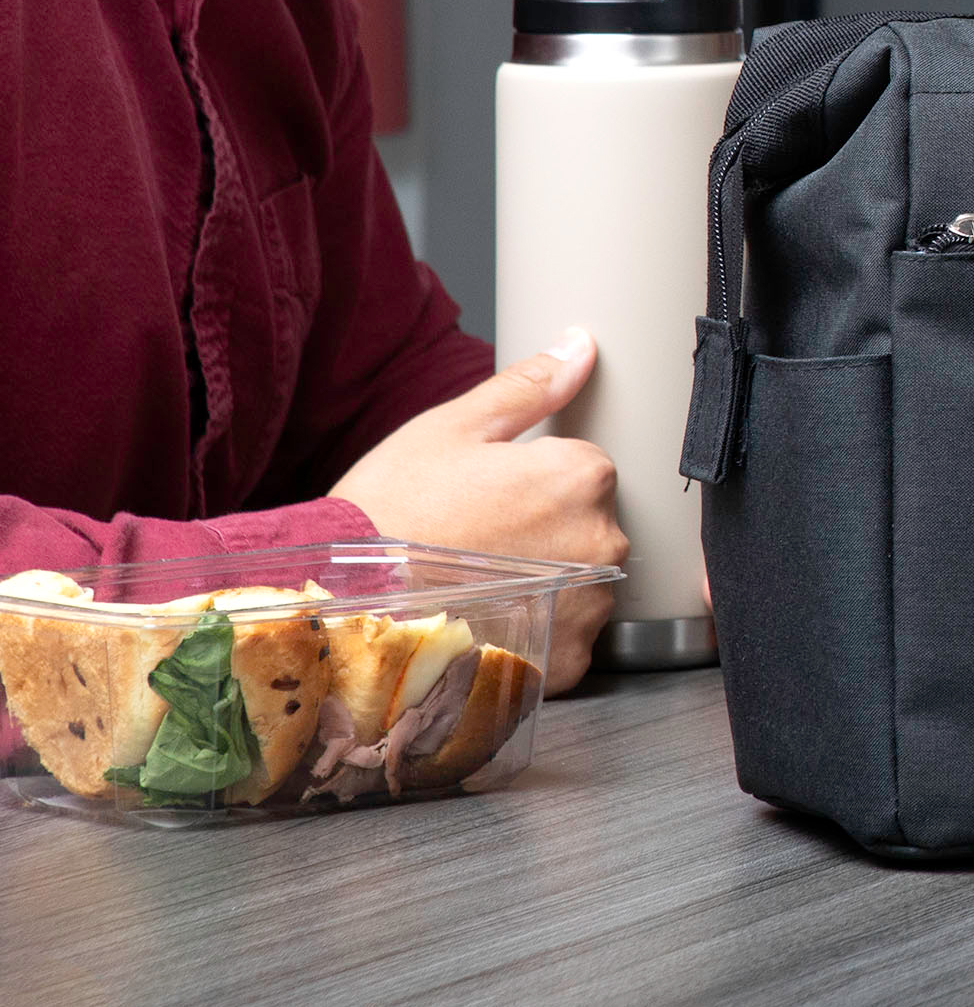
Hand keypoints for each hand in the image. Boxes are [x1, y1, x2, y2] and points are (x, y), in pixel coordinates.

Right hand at [333, 330, 626, 692]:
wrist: (339, 606)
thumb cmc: (390, 514)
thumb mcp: (452, 430)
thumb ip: (529, 387)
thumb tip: (581, 346)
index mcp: (581, 476)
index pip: (587, 467)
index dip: (535, 479)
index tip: (492, 495)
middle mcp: (601, 541)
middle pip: (591, 523)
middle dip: (547, 528)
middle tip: (478, 540)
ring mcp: (587, 606)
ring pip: (582, 581)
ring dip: (546, 581)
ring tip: (477, 583)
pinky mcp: (567, 660)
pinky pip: (567, 636)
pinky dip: (535, 630)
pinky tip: (487, 620)